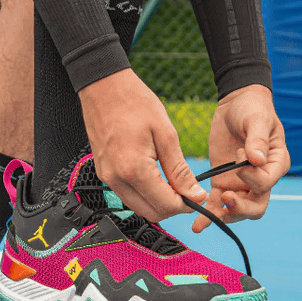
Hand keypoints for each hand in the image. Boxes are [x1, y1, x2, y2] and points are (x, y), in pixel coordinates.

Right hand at [78, 69, 207, 221]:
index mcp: (134, 169)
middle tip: (188, 191)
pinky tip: (156, 177)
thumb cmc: (134, 102)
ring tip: (173, 182)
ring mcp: (107, 177)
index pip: (165, 205)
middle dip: (173, 207)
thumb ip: (179, 170)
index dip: (187, 205)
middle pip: (151, 213)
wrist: (104, 87)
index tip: (198, 195)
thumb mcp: (165, 134)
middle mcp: (116, 179)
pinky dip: (144, 194)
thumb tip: (194, 194)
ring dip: (158, 202)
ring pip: (138, 207)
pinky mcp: (103, 172)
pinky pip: (127, 194)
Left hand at [192, 85, 290, 232]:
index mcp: (276, 164)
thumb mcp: (257, 119)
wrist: (236, 104)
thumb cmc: (253, 109)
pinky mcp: (223, 182)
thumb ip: (257, 139)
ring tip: (205, 218)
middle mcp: (261, 179)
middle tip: (226, 197)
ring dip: (223, 216)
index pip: (266, 183)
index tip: (240, 154)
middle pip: (256, 206)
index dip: (251, 176)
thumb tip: (255, 160)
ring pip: (236, 210)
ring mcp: (242, 183)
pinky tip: (197, 225)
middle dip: (240, 208)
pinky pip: (217, 203)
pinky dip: (208, 215)